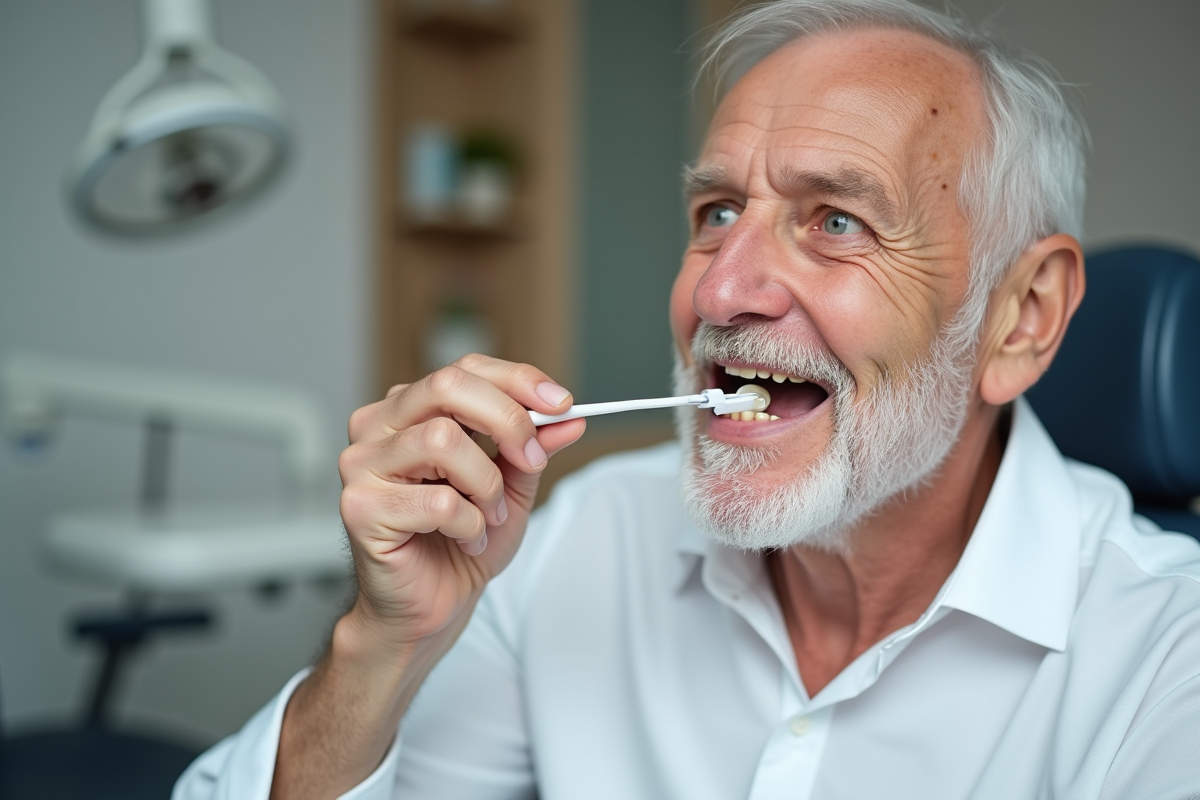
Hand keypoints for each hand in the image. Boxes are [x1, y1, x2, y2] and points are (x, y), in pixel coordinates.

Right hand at [336, 354, 584, 653]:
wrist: (430, 607)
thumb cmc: (459, 543)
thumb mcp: (511, 487)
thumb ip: (533, 448)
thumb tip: (567, 418)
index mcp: (409, 409)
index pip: (464, 370)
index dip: (517, 380)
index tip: (560, 404)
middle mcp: (378, 427)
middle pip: (447, 386)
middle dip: (506, 420)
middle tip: (532, 458)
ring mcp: (362, 465)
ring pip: (442, 439)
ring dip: (485, 484)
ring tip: (488, 515)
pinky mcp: (360, 507)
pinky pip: (437, 500)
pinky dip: (468, 523)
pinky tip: (465, 538)